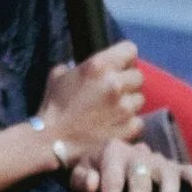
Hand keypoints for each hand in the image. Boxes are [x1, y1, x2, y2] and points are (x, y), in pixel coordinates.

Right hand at [35, 42, 144, 166]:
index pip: (130, 50)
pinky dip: (129, 123)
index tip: (118, 67)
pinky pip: (138, 120)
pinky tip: (115, 126)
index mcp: (100, 65)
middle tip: (114, 92)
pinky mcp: (130, 128)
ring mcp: (125, 107)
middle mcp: (116, 83)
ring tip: (113, 111)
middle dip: (127, 82)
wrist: (52, 141)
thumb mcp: (60, 75)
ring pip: (140, 99)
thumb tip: (92, 68)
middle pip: (138, 76)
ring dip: (129, 103)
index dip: (124, 58)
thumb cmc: (54, 106)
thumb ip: (80, 66)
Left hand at [69, 133, 191, 191]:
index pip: (112, 180)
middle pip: (140, 181)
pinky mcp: (174, 167)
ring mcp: (158, 160)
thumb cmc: (95, 172)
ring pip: (168, 177)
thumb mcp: (81, 172)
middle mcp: (138, 153)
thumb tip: (93, 183)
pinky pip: (187, 170)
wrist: (111, 158)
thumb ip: (81, 179)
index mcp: (113, 152)